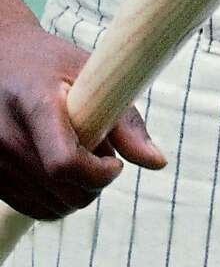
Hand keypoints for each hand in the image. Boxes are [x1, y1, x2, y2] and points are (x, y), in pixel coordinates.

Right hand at [0, 5, 165, 220]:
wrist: (1, 58)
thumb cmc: (51, 61)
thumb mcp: (90, 74)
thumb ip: (124, 119)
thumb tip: (158, 163)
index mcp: (35, 105)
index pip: (63, 164)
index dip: (98, 174)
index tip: (116, 162)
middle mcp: (7, 138)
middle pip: (62, 192)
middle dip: (95, 184)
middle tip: (104, 153)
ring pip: (50, 208)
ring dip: (77, 192)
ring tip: (81, 154)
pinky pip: (33, 208)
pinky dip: (56, 199)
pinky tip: (63, 168)